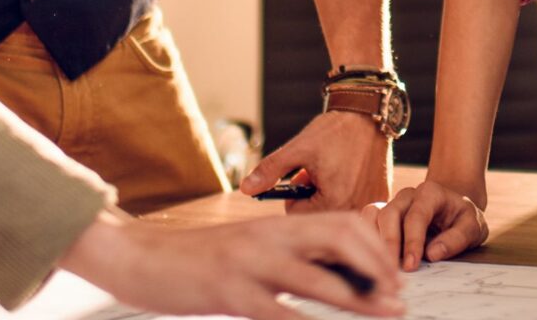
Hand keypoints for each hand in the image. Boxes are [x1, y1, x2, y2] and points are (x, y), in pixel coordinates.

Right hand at [62, 209, 402, 318]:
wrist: (139, 258)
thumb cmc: (199, 260)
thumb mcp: (249, 250)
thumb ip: (287, 256)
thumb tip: (334, 271)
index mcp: (277, 227)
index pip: (342, 225)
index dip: (375, 248)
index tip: (394, 277)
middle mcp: (270, 238)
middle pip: (340, 241)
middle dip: (376, 268)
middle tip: (397, 298)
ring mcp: (250, 264)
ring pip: (316, 278)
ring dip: (357, 300)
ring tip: (385, 314)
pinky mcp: (228, 292)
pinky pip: (276, 311)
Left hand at [241, 110, 392, 211]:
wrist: (370, 113)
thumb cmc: (334, 130)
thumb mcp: (299, 148)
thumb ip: (271, 170)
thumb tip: (244, 189)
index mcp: (334, 202)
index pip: (299, 216)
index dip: (296, 194)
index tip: (303, 175)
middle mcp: (356, 208)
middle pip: (319, 216)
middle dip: (313, 197)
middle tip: (319, 172)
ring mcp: (372, 204)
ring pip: (337, 211)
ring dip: (331, 195)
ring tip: (335, 170)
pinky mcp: (381, 198)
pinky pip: (355, 204)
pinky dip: (349, 192)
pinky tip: (352, 171)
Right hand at [372, 178, 490, 269]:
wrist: (454, 210)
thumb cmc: (462, 220)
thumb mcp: (473, 228)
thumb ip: (457, 239)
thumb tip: (433, 253)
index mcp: (430, 193)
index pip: (416, 216)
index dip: (412, 242)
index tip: (411, 266)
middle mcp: (408, 195)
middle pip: (390, 214)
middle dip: (389, 244)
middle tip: (392, 271)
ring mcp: (393, 203)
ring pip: (373, 215)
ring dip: (374, 241)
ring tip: (380, 266)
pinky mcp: (383, 214)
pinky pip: (366, 220)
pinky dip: (366, 238)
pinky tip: (371, 258)